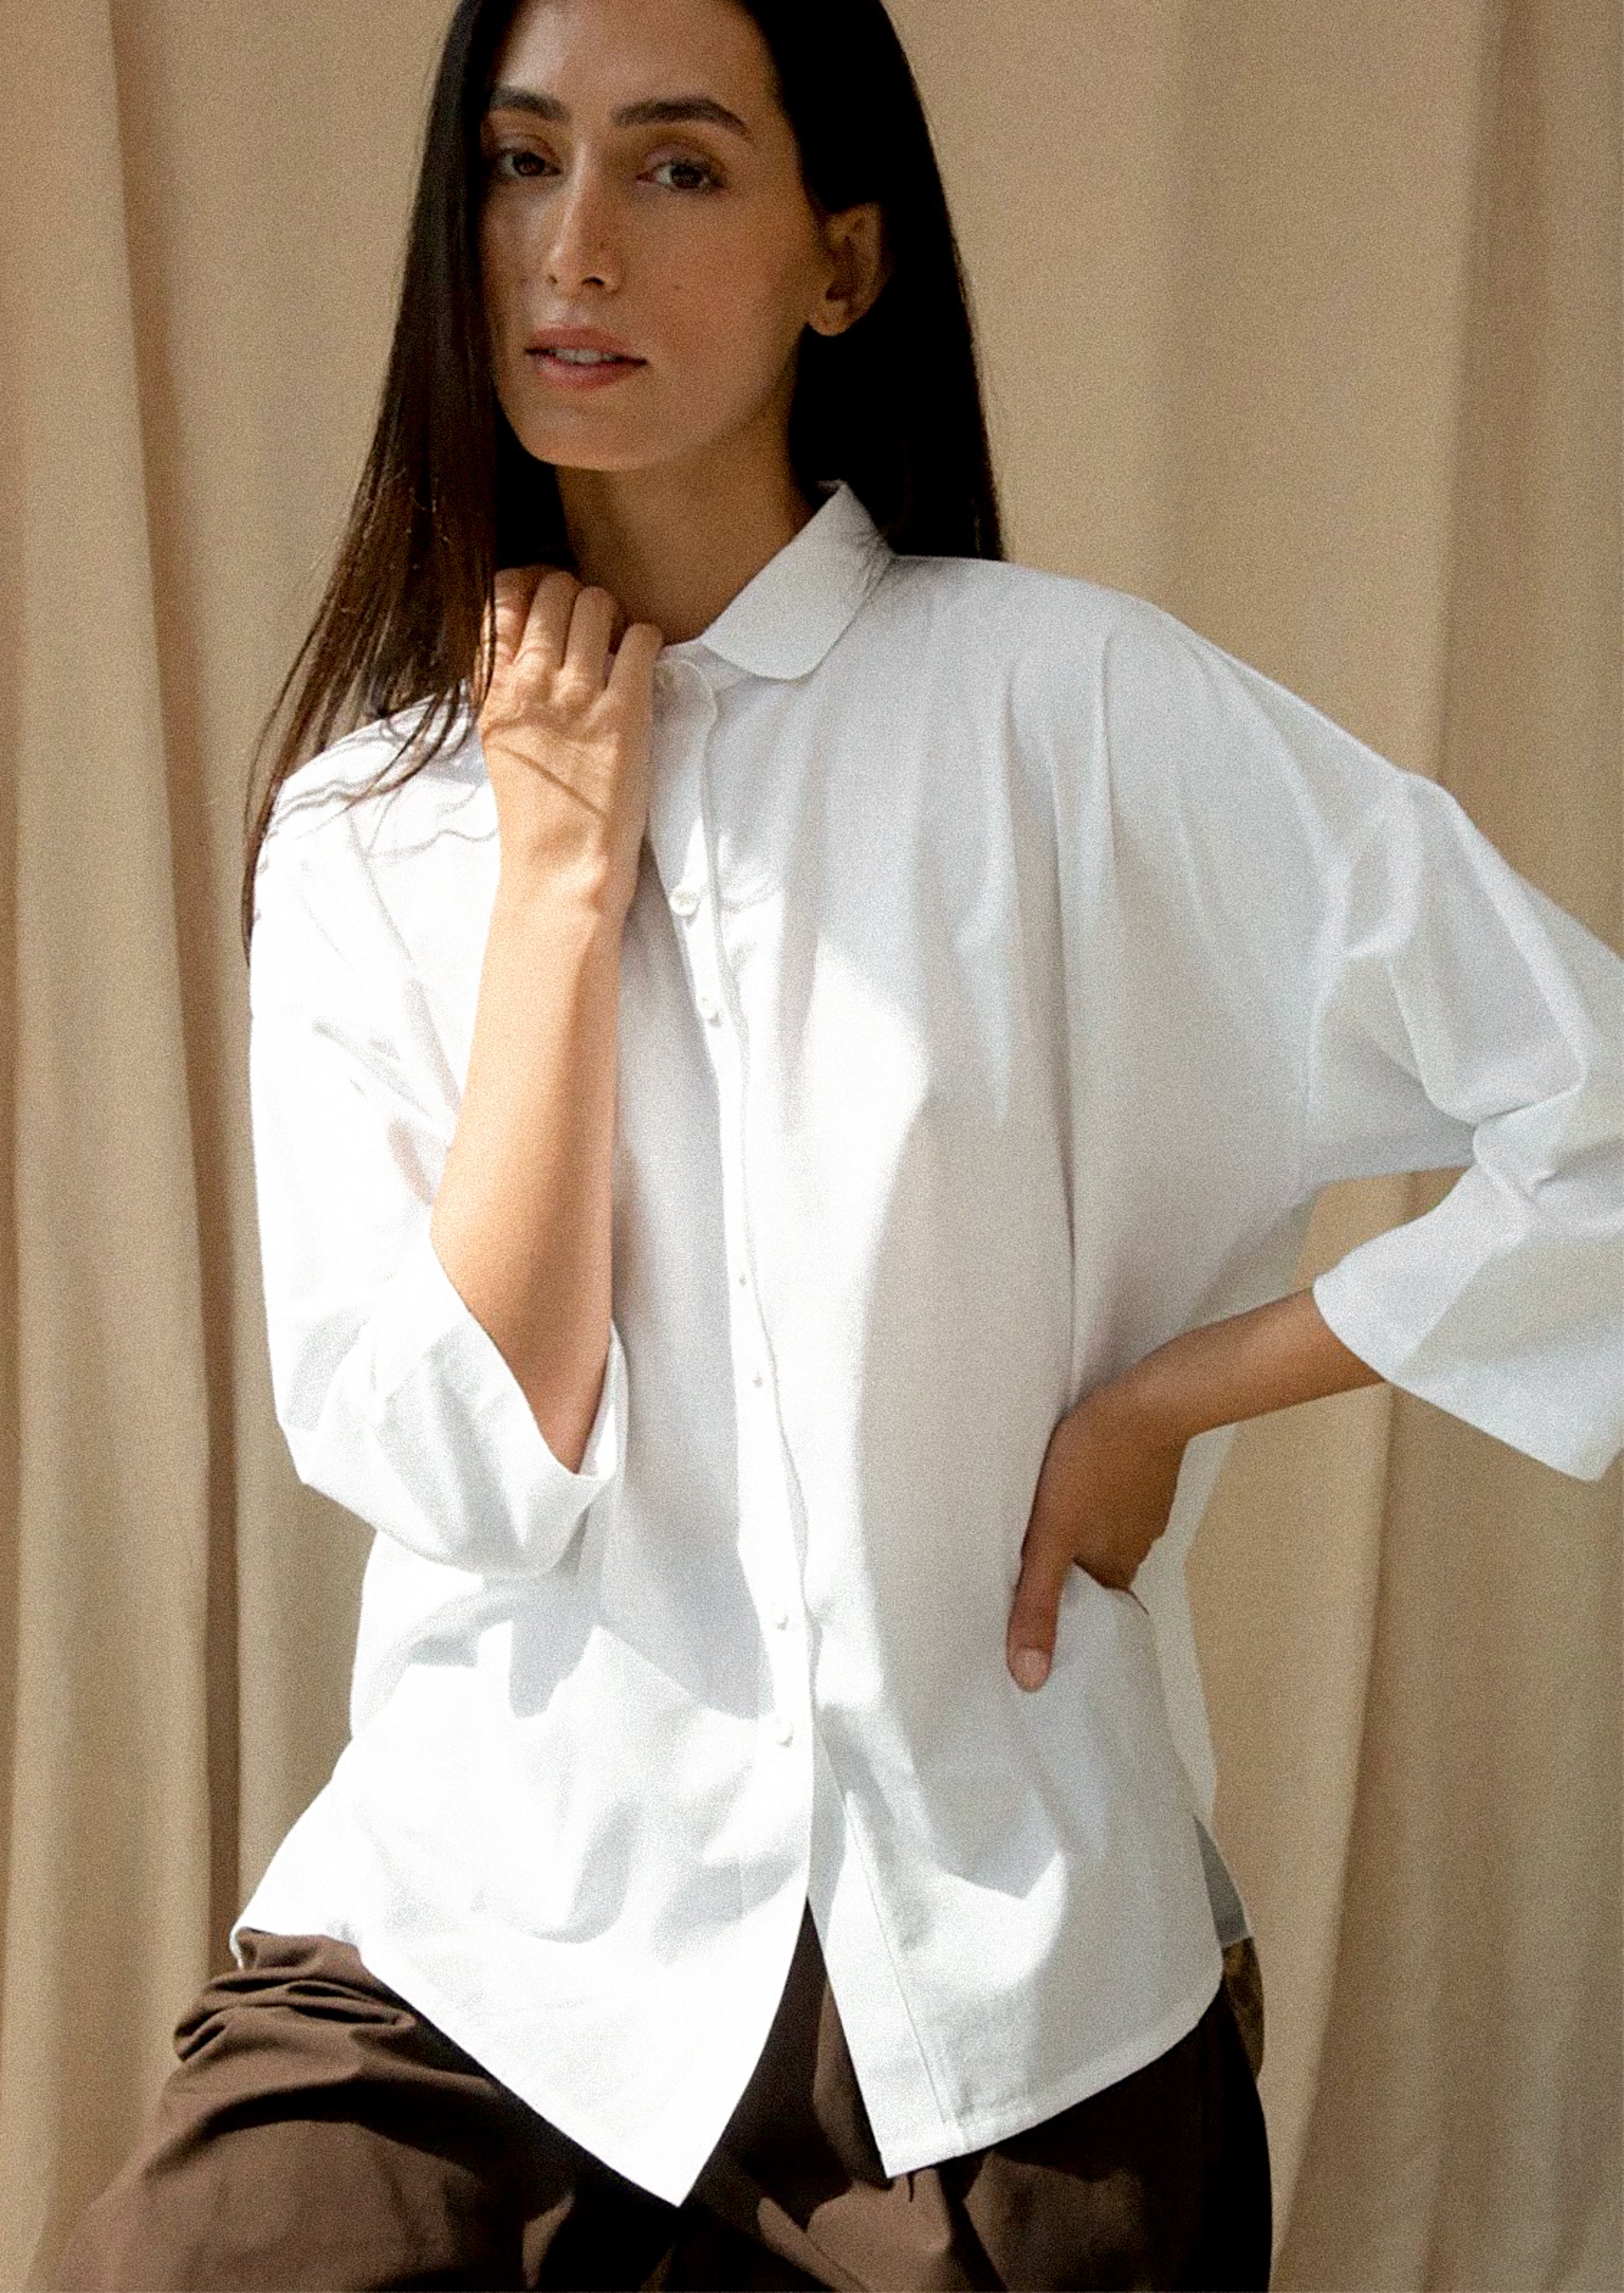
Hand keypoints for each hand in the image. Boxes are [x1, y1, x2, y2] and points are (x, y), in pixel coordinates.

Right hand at [476, 565, 663, 917]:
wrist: (561, 866)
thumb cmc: (535, 810)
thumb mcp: (499, 738)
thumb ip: (504, 683)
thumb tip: (525, 632)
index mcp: (494, 688)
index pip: (502, 597)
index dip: (530, 585)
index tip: (548, 600)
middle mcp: (531, 682)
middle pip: (555, 590)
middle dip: (577, 597)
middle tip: (592, 625)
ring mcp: (579, 694)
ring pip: (598, 603)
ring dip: (614, 615)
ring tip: (618, 644)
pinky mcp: (626, 711)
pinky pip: (643, 638)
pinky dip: (647, 640)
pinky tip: (643, 663)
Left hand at [1004, 1290, 1384, 1690]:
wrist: (1147, 1401)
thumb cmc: (1091, 1466)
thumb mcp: (1052, 1535)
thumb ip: (1037, 1602)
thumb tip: (1030, 1681)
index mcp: (1116, 1569)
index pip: (1091, 1609)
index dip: (1065, 1614)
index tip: (1037, 1614)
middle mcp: (1137, 1546)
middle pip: (1097, 1573)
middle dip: (1069, 1574)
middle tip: (1028, 1566)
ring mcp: (1147, 1508)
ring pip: (1107, 1536)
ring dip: (1082, 1536)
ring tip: (1043, 1526)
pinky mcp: (1148, 1474)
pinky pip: (1118, 1501)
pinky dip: (1098, 1504)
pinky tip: (1076, 1487)